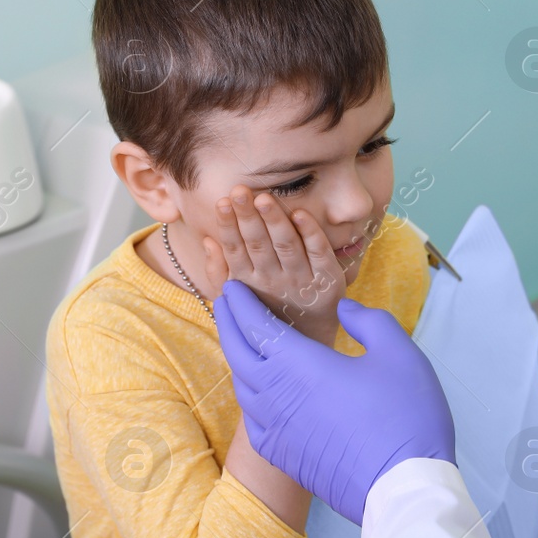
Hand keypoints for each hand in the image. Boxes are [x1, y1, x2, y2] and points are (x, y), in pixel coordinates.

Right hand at [202, 188, 345, 344]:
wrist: (309, 347)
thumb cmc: (267, 316)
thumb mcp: (236, 300)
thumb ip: (219, 271)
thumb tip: (208, 240)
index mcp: (249, 285)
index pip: (235, 251)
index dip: (228, 227)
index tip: (222, 202)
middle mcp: (274, 283)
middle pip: (259, 245)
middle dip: (248, 217)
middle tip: (239, 190)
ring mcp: (302, 282)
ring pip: (287, 247)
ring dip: (275, 221)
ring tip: (264, 198)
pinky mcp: (329, 282)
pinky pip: (320, 254)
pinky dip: (311, 234)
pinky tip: (300, 214)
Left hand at [213, 279, 454, 524]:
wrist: (402, 488)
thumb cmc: (405, 417)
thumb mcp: (399, 353)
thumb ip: (368, 321)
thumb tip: (343, 309)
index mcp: (298, 364)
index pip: (254, 325)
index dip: (240, 303)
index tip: (232, 287)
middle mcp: (275, 396)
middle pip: (236, 352)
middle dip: (227, 323)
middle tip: (225, 304)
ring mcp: (275, 430)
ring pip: (241, 387)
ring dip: (237, 359)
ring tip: (242, 344)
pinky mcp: (282, 456)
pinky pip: (253, 420)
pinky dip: (250, 397)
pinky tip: (261, 395)